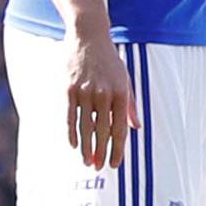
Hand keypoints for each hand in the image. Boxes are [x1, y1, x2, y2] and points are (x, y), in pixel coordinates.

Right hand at [64, 23, 137, 169]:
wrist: (89, 37)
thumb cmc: (110, 62)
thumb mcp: (126, 80)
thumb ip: (130, 105)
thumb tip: (137, 127)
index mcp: (121, 93)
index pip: (119, 129)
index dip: (117, 149)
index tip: (115, 164)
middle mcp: (104, 94)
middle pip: (101, 131)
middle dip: (100, 153)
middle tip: (98, 168)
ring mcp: (85, 92)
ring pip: (85, 127)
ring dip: (85, 148)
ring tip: (86, 162)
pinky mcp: (69, 89)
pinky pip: (70, 116)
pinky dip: (71, 133)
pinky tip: (73, 145)